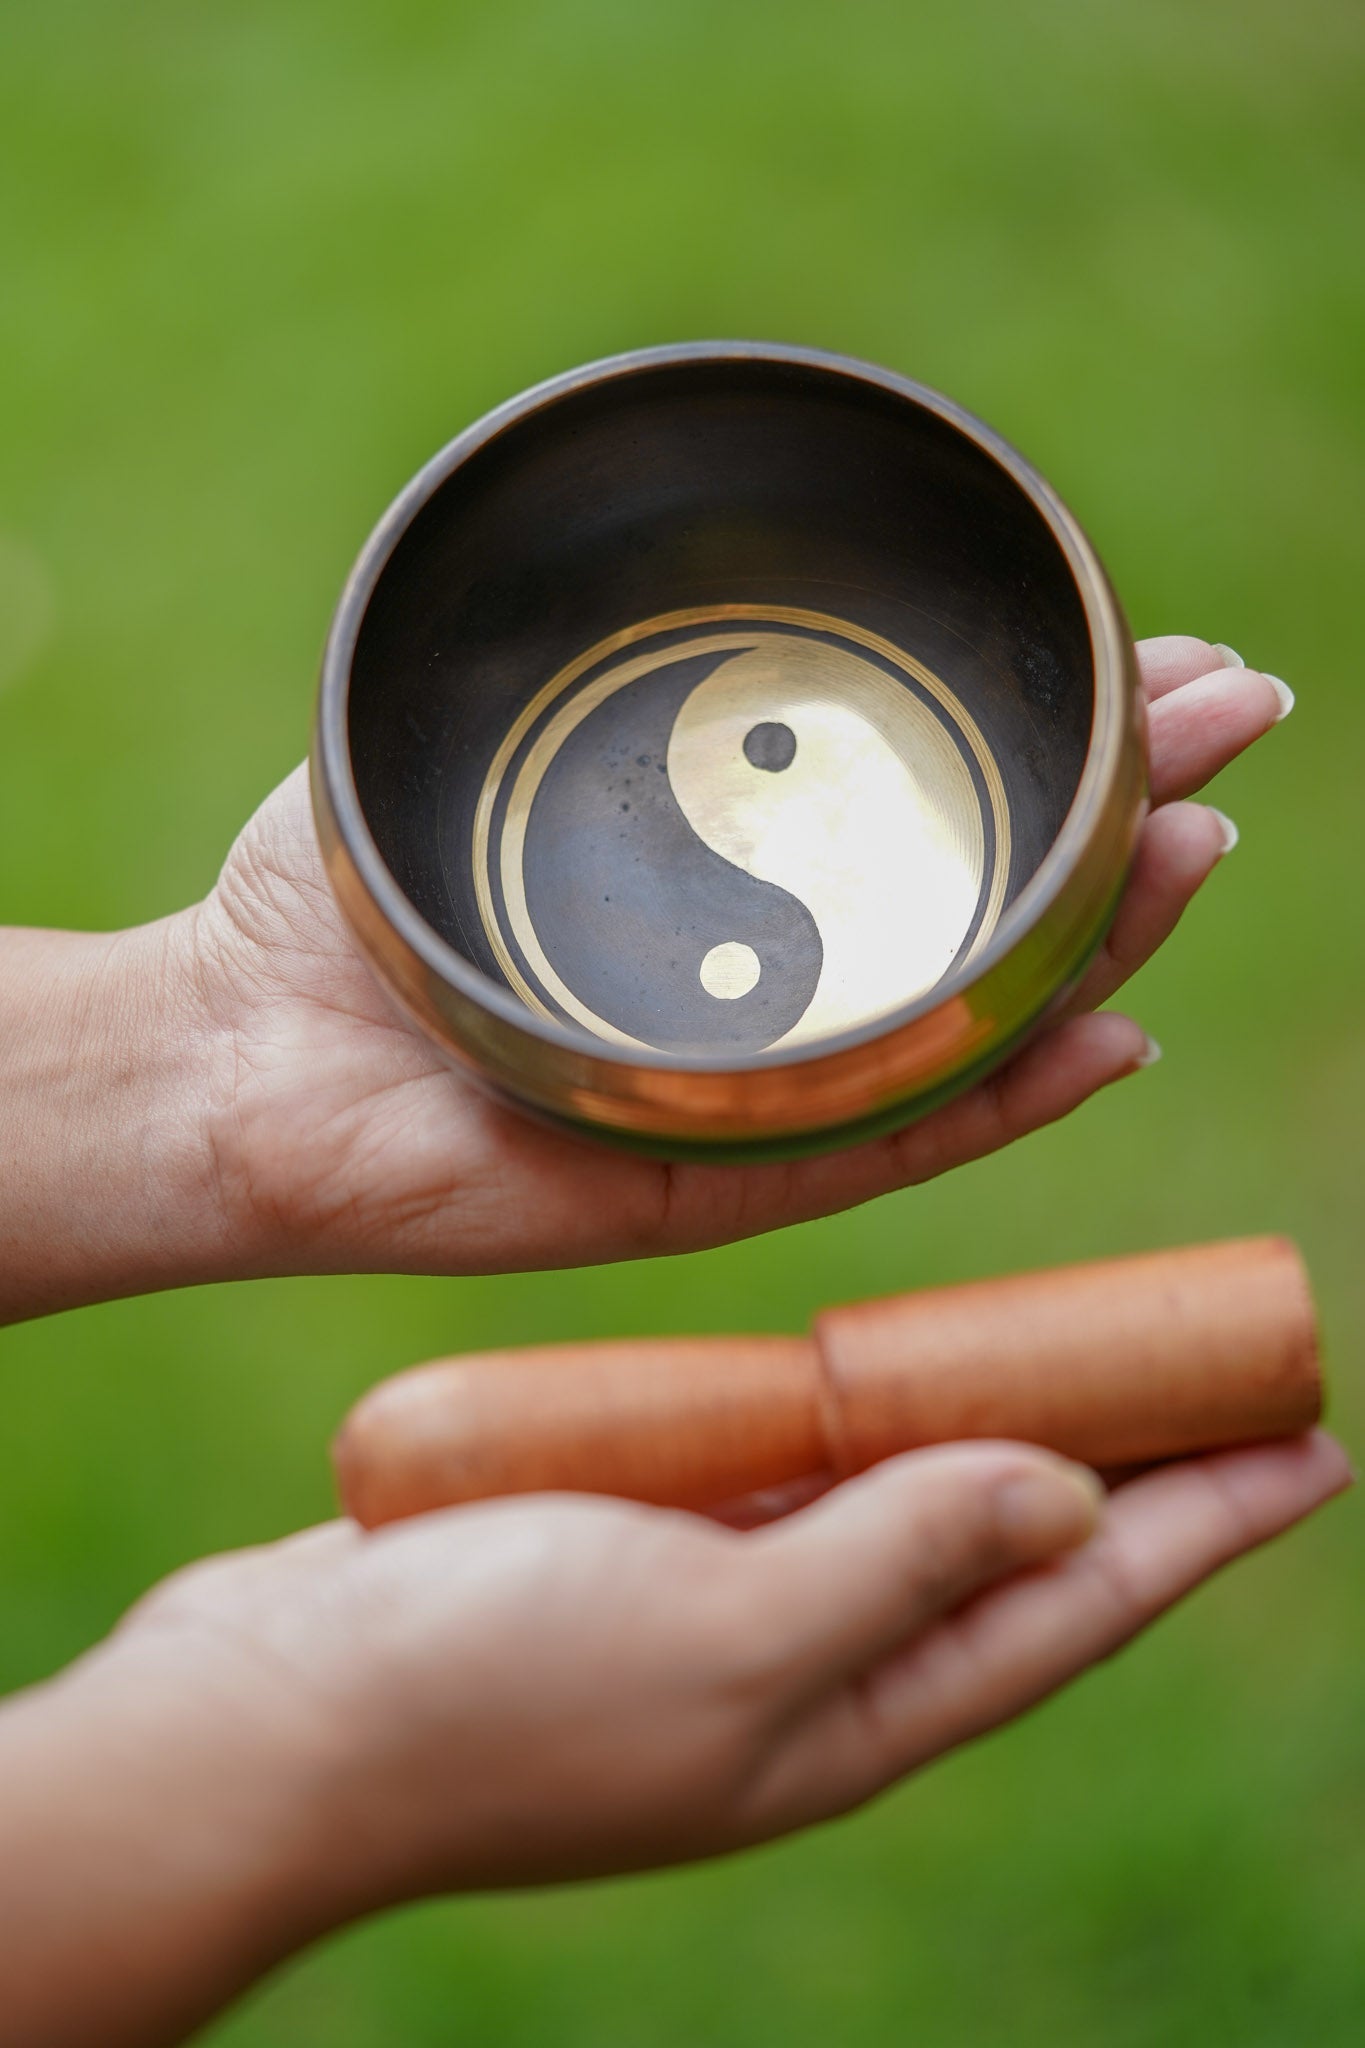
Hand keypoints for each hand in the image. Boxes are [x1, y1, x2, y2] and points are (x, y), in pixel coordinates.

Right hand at [0, 1430, 1344, 2044]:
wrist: (265, 1726)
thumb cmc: (482, 1700)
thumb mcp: (721, 1635)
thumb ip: (897, 1564)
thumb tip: (1069, 1495)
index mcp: (850, 1713)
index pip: (1077, 1602)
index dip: (1208, 1523)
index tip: (1315, 1442)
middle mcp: (805, 1662)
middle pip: (1009, 1544)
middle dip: (1131, 1465)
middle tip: (1225, 1369)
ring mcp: (718, 1602)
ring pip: (897, 1497)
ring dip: (993, 1424)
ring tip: (1077, 1352)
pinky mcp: (636, 1544)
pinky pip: (781, 1468)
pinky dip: (846, 1410)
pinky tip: (869, 1361)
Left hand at [186, 638, 1292, 1279]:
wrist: (222, 1061)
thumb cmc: (328, 906)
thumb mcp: (465, 745)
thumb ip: (572, 676)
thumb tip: (671, 560)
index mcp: (728, 907)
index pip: (918, 825)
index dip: (1038, 747)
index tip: (1147, 659)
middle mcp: (763, 1004)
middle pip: (980, 919)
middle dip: (1114, 819)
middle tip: (1231, 721)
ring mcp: (752, 1101)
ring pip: (968, 1034)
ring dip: (1098, 947)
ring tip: (1197, 848)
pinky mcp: (712, 1187)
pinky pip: (885, 1151)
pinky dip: (1002, 1102)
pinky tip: (1109, 1032)